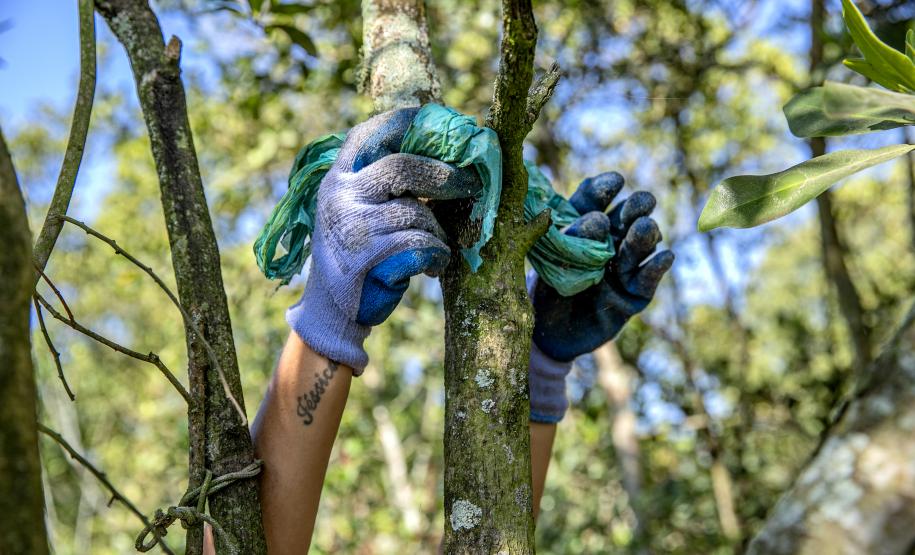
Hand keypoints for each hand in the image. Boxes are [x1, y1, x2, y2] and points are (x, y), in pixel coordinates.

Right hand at [286, 108, 481, 372]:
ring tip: (437, 246)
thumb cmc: (360, 254)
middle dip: (445, 176)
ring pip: (418, 214)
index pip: (369, 135)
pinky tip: (432, 266)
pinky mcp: (366, 260)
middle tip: (472, 184)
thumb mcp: (359, 210)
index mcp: (338, 178)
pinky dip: (437, 257)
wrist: (332, 311)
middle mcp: (340, 197)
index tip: (441, 122)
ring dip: (439, 232)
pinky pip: (422, 247)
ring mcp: (351, 228)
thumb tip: (448, 158)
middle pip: (402, 167)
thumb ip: (386, 184)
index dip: (407, 123)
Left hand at [528, 172, 672, 421]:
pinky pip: (648, 279)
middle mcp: (608, 242)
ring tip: (645, 227)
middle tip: (642, 201)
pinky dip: (656, 268)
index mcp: (582, 226)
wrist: (546, 335)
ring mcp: (623, 267)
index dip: (604, 191)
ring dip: (644, 236)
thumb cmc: (544, 291)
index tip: (615, 181)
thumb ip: (572, 240)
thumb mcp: (550, 262)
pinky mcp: (635, 294)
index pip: (593, 201)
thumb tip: (599, 219)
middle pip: (625, 218)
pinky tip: (664, 257)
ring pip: (640, 246)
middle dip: (634, 208)